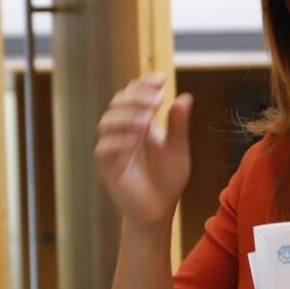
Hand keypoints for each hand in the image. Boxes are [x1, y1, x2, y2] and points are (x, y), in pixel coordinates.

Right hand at [94, 72, 192, 227]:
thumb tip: (185, 97)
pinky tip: (135, 139)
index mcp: (140, 122)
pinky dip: (118, 141)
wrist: (160, 209)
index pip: (135, 94)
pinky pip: (104, 149)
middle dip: (136, 97)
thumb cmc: (169, 178)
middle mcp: (123, 131)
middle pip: (118, 103)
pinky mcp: (107, 167)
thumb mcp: (178, 149)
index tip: (161, 78)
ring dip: (126, 116)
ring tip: (147, 119)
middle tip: (156, 99)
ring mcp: (114, 148)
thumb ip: (179, 125)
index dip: (144, 84)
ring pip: (107, 122)